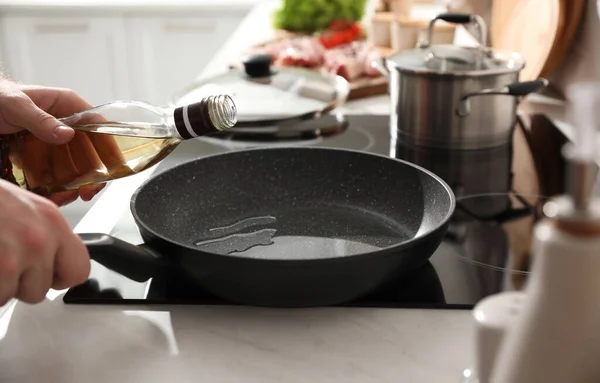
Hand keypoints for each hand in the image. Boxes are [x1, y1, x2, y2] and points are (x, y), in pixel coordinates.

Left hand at [0, 80, 111, 204]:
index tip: (116, 166)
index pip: (98, 125)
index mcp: (66, 106)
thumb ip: (41, 119)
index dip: (110, 146)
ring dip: (74, 186)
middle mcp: (65, 126)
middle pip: (89, 152)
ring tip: (65, 198)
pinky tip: (53, 196)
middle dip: (92, 175)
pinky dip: (56, 189)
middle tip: (88, 191)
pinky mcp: (41, 158)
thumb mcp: (16, 105)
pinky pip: (55, 175)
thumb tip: (67, 134)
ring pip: (74, 168)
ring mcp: (54, 143)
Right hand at [0, 179, 89, 303]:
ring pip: (11, 297)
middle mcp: (38, 240)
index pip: (79, 269)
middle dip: (18, 283)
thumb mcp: (22, 205)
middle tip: (0, 258)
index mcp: (51, 221)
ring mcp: (12, 260)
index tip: (47, 274)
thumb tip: (52, 258)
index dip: (59, 276)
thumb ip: (42, 232)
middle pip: (40, 290)